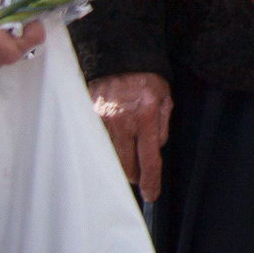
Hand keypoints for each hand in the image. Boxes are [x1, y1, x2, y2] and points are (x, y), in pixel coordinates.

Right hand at [89, 71, 171, 202]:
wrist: (119, 58)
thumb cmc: (146, 79)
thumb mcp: (165, 99)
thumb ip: (162, 126)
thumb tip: (155, 149)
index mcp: (146, 116)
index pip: (149, 159)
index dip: (150, 182)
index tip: (151, 195)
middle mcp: (122, 121)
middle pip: (125, 166)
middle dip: (133, 175)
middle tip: (137, 174)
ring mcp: (101, 121)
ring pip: (108, 159)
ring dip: (117, 165)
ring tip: (124, 158)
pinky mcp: (87, 119)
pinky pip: (95, 146)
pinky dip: (102, 152)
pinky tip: (108, 149)